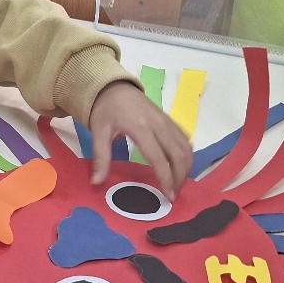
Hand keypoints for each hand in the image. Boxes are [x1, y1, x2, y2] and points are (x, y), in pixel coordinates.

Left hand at [87, 80, 192, 201]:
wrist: (112, 86)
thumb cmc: (105, 109)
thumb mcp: (98, 132)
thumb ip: (100, 157)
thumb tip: (96, 182)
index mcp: (141, 128)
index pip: (159, 158)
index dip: (166, 179)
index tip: (168, 196)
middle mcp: (158, 124)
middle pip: (178, 154)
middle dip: (180, 177)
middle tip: (174, 194)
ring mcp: (166, 120)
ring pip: (185, 146)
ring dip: (186, 167)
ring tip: (179, 183)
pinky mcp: (169, 119)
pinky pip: (184, 138)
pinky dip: (187, 154)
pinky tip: (182, 165)